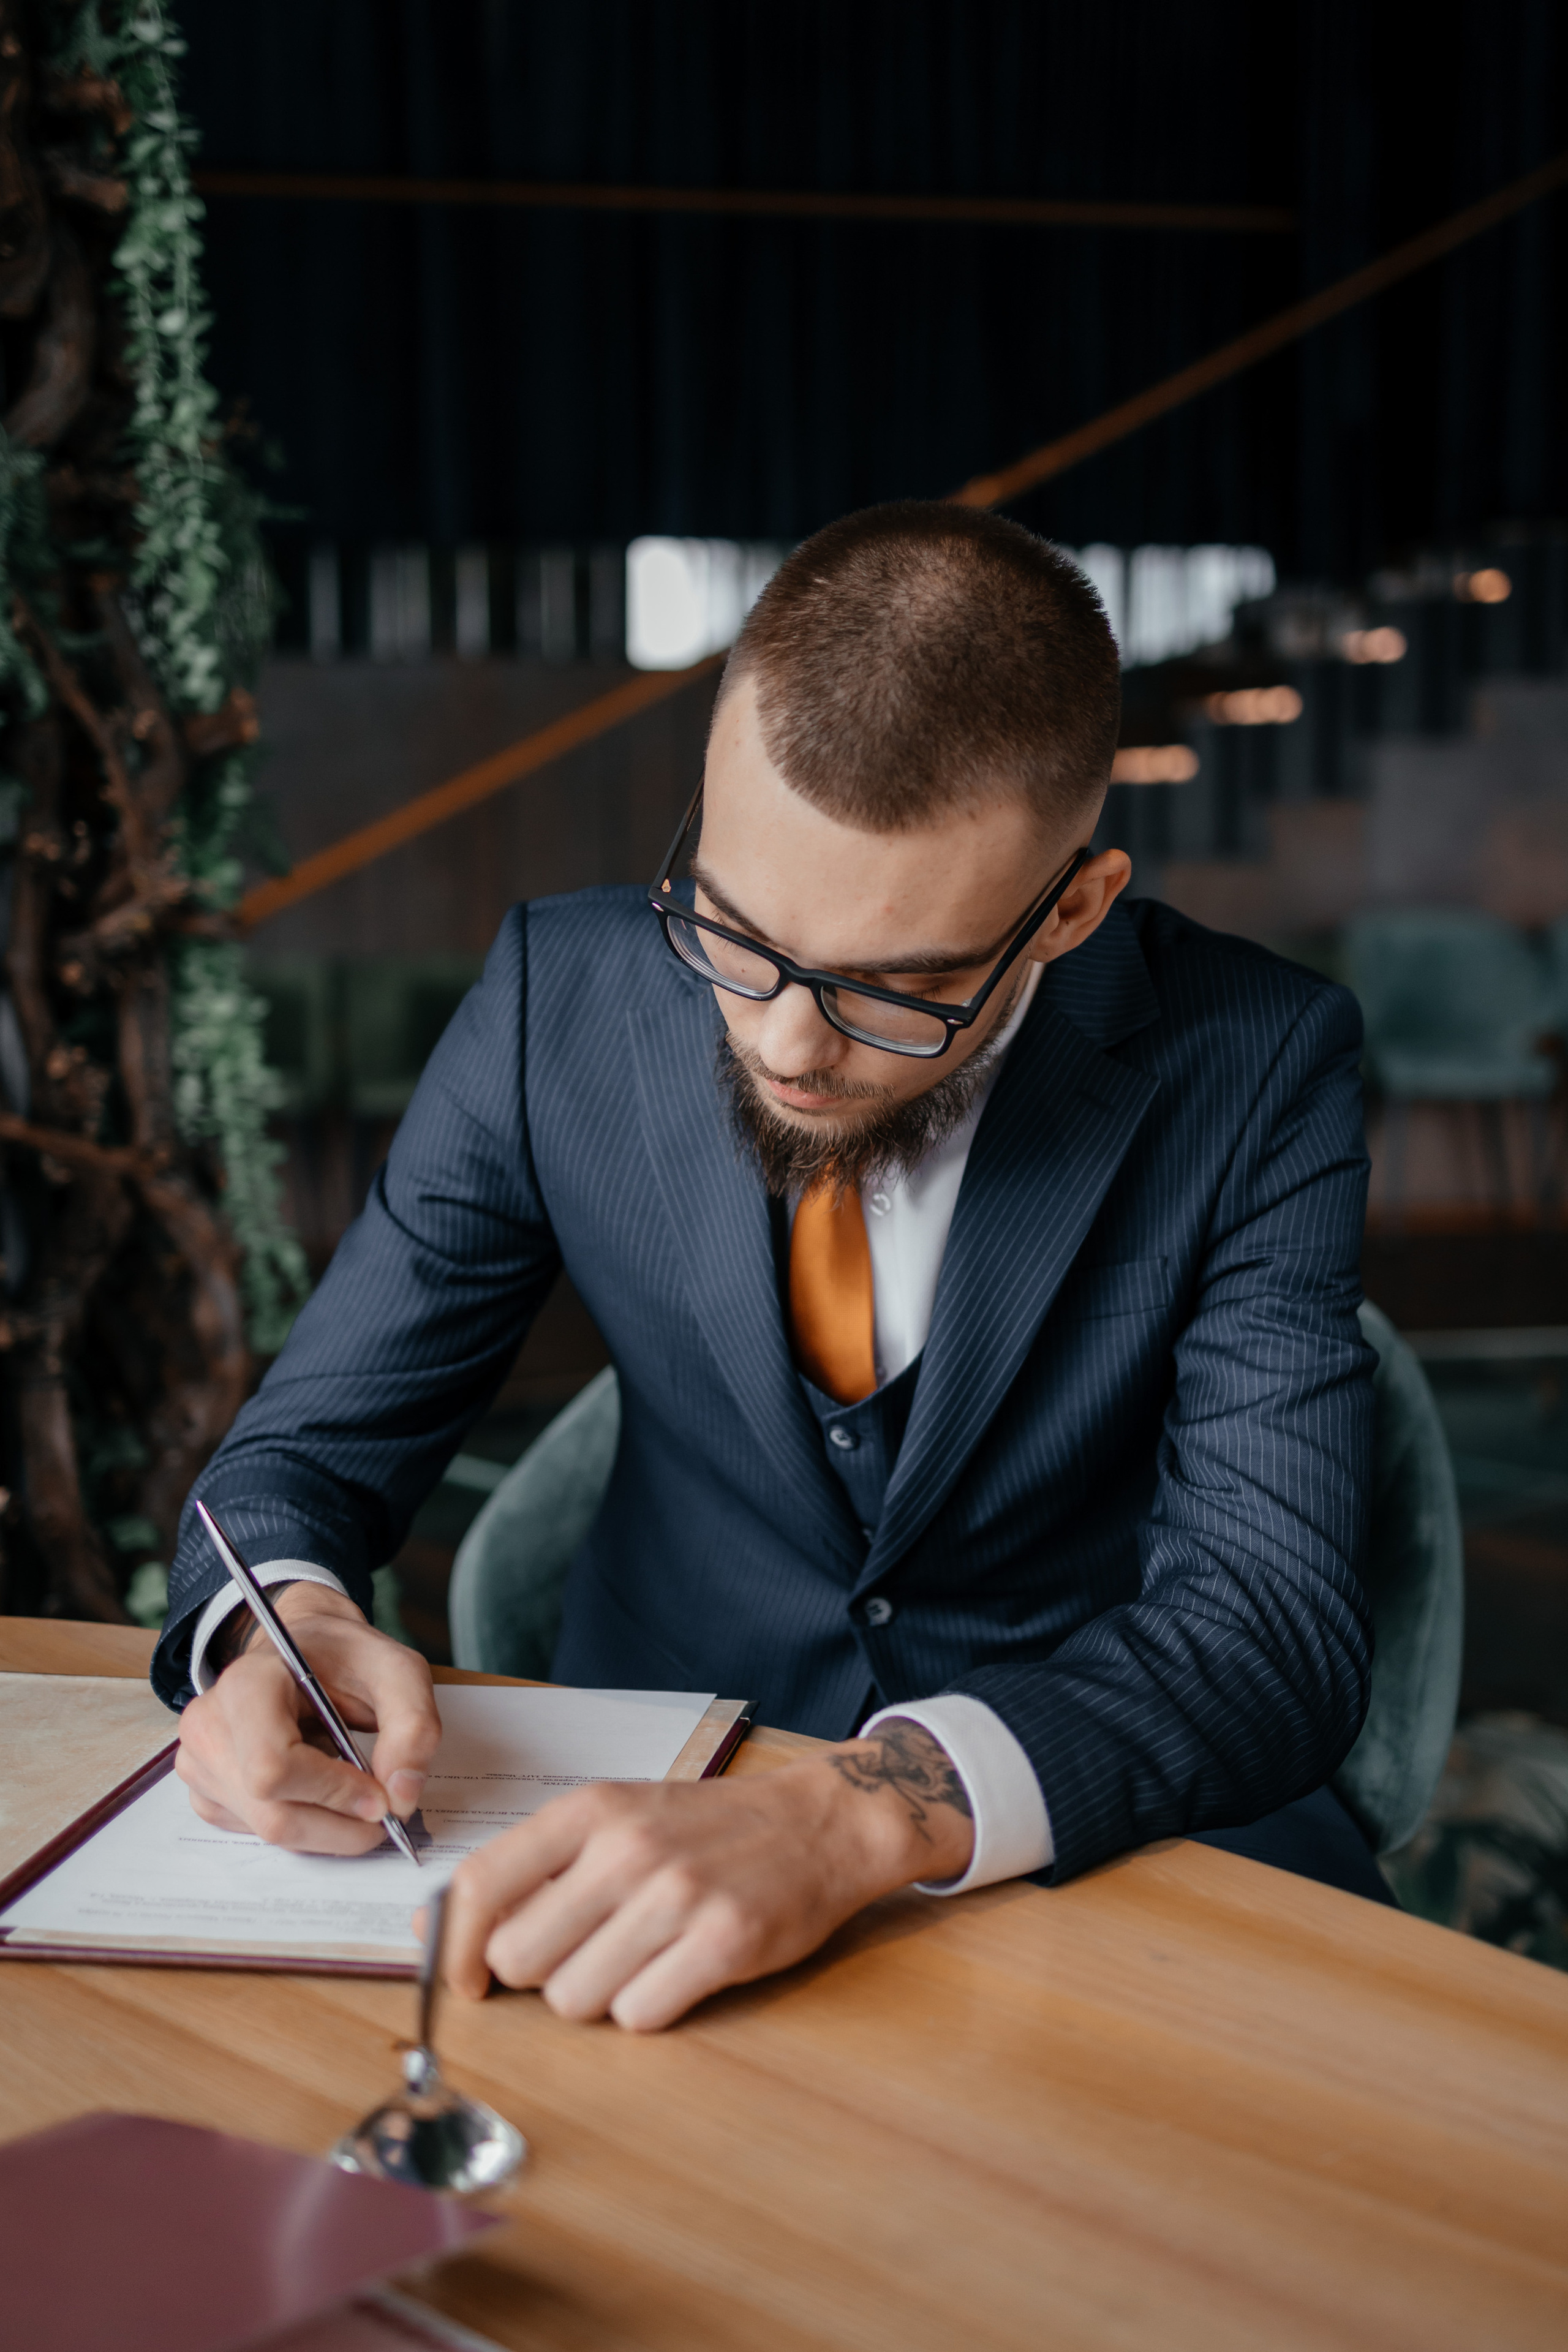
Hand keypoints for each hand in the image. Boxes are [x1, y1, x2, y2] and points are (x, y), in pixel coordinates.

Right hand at [174, 1584, 441, 1852]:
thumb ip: (413, 1727)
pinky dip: (305, 1826)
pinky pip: (260, 1834)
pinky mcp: (207, 1794)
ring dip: (328, 1829)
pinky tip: (319, 1790)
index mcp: (246, 1685)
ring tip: (355, 1792)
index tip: (380, 1796)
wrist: (305, 1651)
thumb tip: (402, 1796)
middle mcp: (208, 1726)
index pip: (274, 1767)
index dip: (334, 1792)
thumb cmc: (344, 1658)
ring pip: (268, 1832)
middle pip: (273, 1814)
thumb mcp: (398, 1671)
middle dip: (341, 1826)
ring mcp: (199, 1764)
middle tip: (385, 1814)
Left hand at [442, 1718, 974, 2031]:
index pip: (481, 1885)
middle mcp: (626, 1848)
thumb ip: (535, 1867)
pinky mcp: (723, 1942)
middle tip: (583, 1956)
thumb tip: (435, 1928)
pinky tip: (677, 1973)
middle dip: (540, 1976)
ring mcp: (677, 1895)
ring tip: (639, 1960)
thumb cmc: (705, 1828)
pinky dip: (649, 2009)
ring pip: (574, 1999)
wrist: (818, 1821)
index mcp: (590, 1810)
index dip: (455, 1946)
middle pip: (519, 1958)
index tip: (465, 1979)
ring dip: (597, 1996)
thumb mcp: (617, 1817)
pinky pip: (639, 2016)